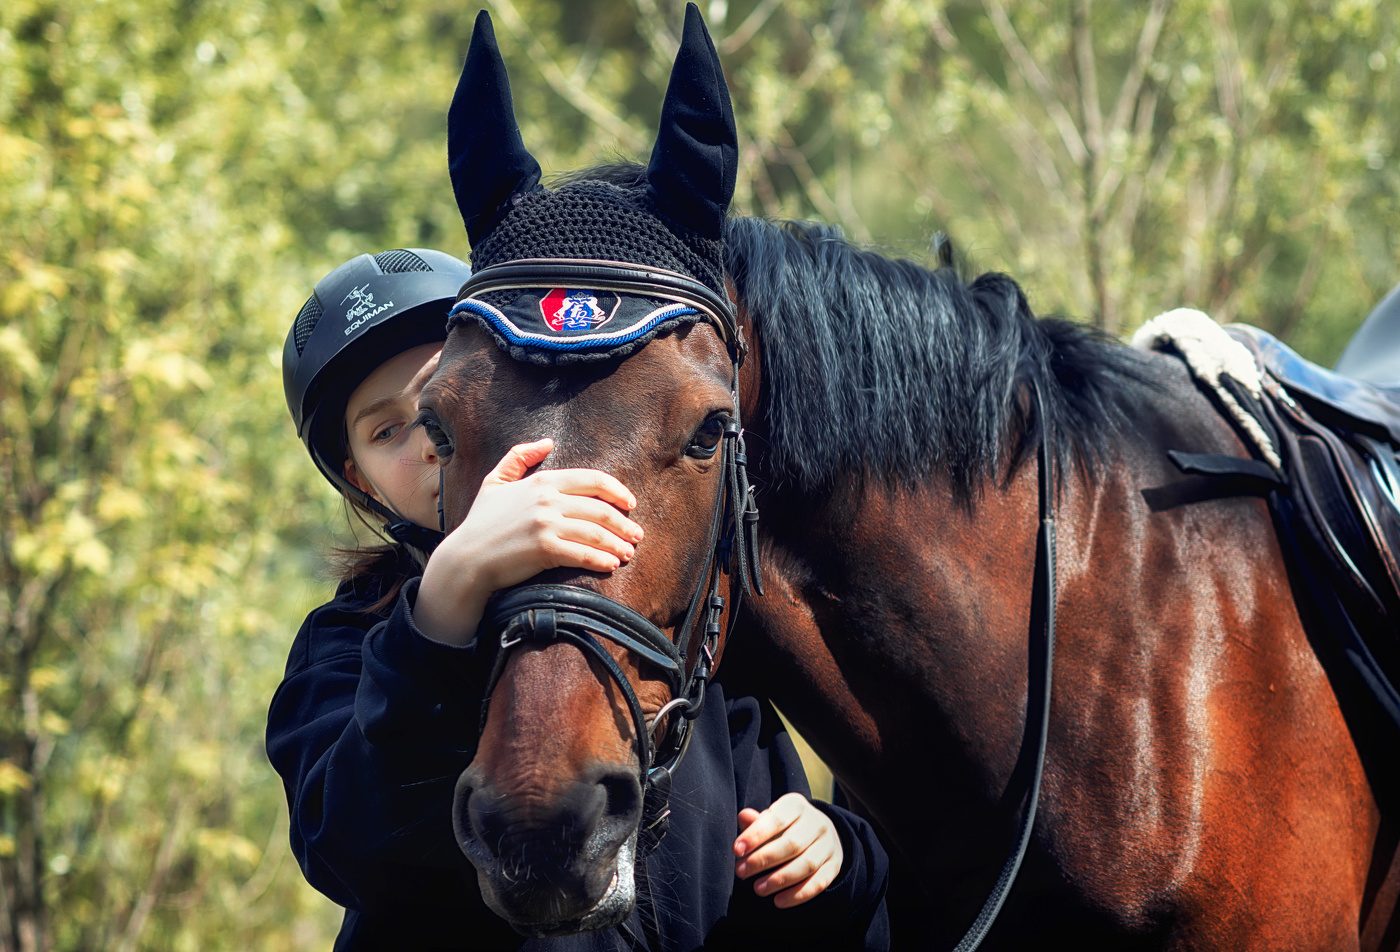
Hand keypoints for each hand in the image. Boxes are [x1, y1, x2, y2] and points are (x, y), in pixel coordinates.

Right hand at [413, 439, 642, 643]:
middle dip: (624, 523)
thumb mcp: (494, 482)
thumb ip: (519, 457)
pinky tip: (611, 565)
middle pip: (600, 509)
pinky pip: (583, 554)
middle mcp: (547, 500)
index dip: (617, 491)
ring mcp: (546, 524)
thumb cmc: (481, 522)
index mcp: (542, 481)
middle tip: (637, 534)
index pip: (592, 480)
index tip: (631, 504)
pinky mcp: (545, 550)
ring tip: (628, 553)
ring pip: (596, 532)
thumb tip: (547, 442)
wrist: (466, 558)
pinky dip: (601, 560)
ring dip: (618, 544)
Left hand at [733, 793, 843, 908]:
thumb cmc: (784, 827)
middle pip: (791, 844)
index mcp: (797, 805)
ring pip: (806, 864)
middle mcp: (817, 822)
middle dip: (763, 860)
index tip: (737, 850)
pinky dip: (798, 894)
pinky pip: (818, 883)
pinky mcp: (834, 865)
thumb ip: (757, 822)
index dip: (756, 835)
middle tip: (741, 871)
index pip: (776, 819)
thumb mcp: (771, 819)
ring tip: (758, 888)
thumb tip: (743, 817)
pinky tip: (778, 901)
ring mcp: (829, 844)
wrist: (819, 833)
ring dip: (780, 879)